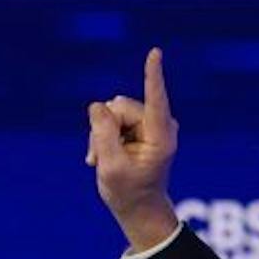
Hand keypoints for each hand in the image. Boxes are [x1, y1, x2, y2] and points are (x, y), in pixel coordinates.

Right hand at [87, 46, 182, 252]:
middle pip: (121, 107)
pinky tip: (103, 156)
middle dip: (103, 128)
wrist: (138, 206)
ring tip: (101, 160)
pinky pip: (114, 119)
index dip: (152, 75)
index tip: (155, 52)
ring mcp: (150, 124)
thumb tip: (97, 105)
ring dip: (100, 136)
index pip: (155, 100)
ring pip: (113, 112)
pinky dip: (103, 137)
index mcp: (161, 137)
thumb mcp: (109, 167)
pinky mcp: (141, 125)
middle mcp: (160, 125)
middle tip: (98, 158)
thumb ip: (102, 135)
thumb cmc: (127, 192)